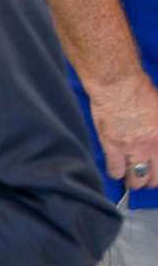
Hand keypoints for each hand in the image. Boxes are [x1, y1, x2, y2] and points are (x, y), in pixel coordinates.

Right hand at [88, 75, 157, 190]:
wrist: (118, 84)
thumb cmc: (141, 91)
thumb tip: (156, 138)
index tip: (157, 172)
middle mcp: (151, 148)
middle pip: (153, 178)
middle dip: (150, 181)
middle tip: (147, 178)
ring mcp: (131, 149)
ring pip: (135, 179)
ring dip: (134, 181)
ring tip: (132, 178)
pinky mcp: (111, 146)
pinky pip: (115, 170)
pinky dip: (116, 173)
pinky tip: (117, 171)